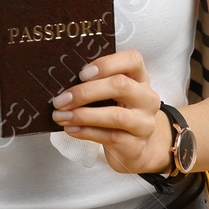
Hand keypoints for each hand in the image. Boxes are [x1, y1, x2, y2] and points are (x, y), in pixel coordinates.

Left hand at [49, 49, 172, 175]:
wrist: (137, 148)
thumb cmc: (119, 112)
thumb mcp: (115, 93)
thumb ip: (99, 83)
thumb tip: (65, 83)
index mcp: (140, 78)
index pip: (132, 59)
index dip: (106, 64)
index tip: (81, 74)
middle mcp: (147, 98)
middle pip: (120, 86)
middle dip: (86, 92)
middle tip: (61, 99)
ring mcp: (144, 123)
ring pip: (115, 116)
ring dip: (82, 115)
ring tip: (61, 116)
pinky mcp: (135, 145)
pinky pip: (109, 136)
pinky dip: (85, 132)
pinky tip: (71, 129)